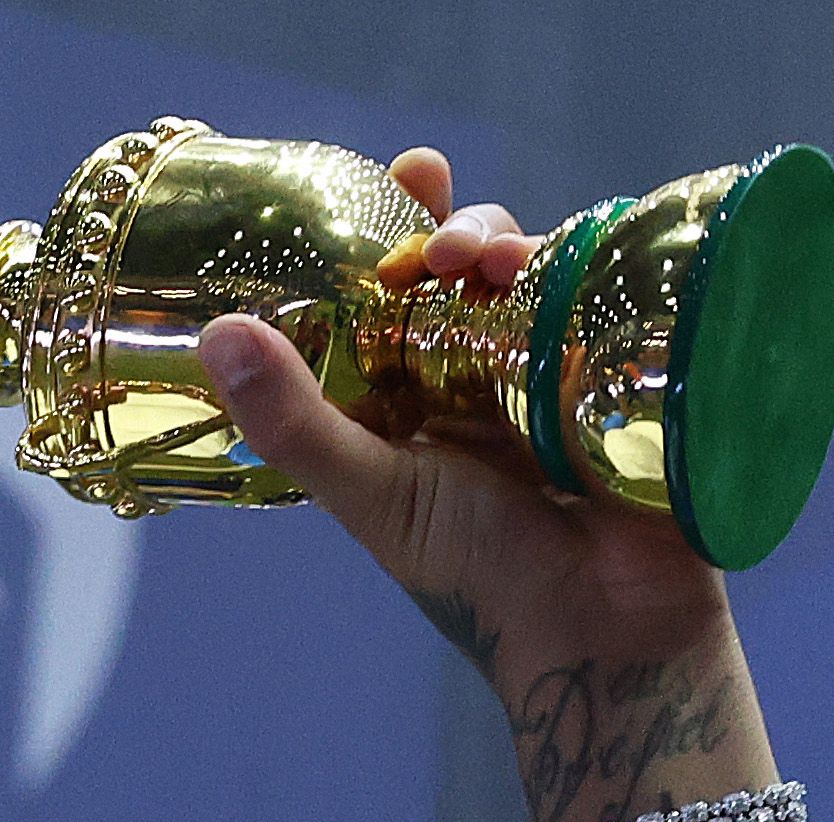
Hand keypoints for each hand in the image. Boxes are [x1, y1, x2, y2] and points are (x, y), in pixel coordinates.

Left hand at [192, 148, 734, 692]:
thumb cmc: (479, 574)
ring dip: (506, 245)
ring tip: (490, 256)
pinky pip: (596, 300)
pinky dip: (578, 271)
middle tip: (439, 226)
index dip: (382, 234)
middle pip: (458, 270)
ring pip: (525, 275)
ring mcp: (545, 374)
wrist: (605, 632)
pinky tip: (561, 264)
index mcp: (404, 403)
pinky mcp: (614, 375)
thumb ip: (297, 421)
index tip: (393, 176)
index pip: (383, 297)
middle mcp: (472, 380)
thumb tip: (219, 334)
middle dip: (448, 227)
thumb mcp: (373, 491)